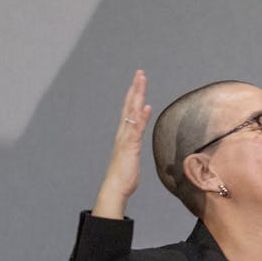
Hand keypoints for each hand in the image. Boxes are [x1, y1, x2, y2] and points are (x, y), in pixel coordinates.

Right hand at [93, 70, 151, 219]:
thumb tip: (136, 140)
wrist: (115, 187)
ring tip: (141, 81)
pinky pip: (136, 129)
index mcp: (125, 134)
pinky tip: (146, 106)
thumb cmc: (125, 175)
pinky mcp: (129, 147)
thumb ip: (134, 145)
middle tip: (140, 73)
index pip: (130, 110)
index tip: (139, 81)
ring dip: (137, 96)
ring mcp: (125, 138)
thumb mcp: (132, 156)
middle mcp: (123, 133)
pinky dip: (141, 117)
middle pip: (129, 106)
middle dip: (135, 88)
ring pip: (131, 112)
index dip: (134, 95)